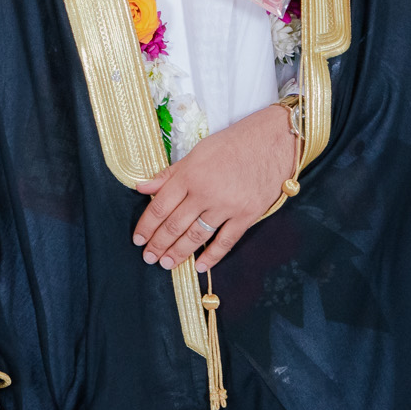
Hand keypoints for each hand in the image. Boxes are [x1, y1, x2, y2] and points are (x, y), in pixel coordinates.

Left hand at [134, 104, 295, 271]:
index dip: (146, 226)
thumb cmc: (232, 144)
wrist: (272, 142)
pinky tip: (200, 267)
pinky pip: (226, 241)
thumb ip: (169, 175)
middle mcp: (205, 193)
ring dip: (179, 253)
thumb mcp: (195, 153)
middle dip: (159, 244)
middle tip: (148, 257)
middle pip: (175, 225)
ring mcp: (227, 206)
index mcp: (189, 176)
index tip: (138, 239)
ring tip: (166, 264)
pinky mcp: (247, 215)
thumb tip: (141, 188)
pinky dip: (212, 256)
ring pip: (196, 236)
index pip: (160, 207)